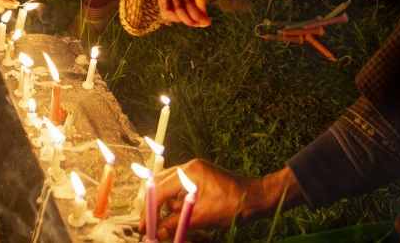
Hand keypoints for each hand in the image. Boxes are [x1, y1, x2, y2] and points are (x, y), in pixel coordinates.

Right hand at [142, 160, 290, 237]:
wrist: (256, 199)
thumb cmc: (233, 205)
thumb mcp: (202, 216)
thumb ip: (177, 223)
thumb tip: (158, 232)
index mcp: (190, 171)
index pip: (161, 190)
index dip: (150, 210)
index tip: (143, 227)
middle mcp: (190, 167)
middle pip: (161, 184)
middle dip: (154, 205)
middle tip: (148, 224)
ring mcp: (196, 172)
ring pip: (170, 188)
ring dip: (166, 206)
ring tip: (165, 224)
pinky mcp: (201, 180)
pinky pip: (181, 191)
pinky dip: (177, 204)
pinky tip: (180, 217)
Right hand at [150, 0, 210, 27]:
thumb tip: (203, 15)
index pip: (190, 4)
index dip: (198, 15)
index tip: (206, 21)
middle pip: (179, 10)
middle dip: (190, 21)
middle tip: (198, 24)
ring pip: (169, 13)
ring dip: (180, 20)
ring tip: (188, 19)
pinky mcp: (159, 0)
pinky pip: (164, 13)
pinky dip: (173, 18)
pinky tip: (179, 17)